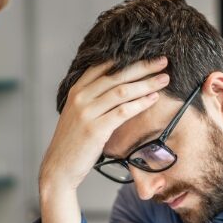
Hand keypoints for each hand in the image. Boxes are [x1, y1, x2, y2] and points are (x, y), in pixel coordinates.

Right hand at [39, 57, 169, 192]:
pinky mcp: (95, 129)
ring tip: (164, 79)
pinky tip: (153, 99)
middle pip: (116, 75)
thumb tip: (118, 87)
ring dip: (146, 83)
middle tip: (163, 61)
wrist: (59, 168)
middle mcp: (80, 98)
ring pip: (122, 91)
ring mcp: (86, 113)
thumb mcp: (77, 114)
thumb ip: (92, 99)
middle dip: (142, 66)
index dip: (127, 58)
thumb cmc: (73, 143)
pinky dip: (141, 103)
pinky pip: (123, 111)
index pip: (103, 66)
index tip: (147, 54)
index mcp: (76, 90)